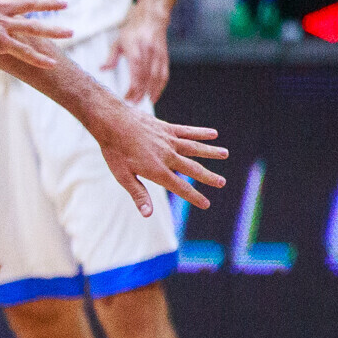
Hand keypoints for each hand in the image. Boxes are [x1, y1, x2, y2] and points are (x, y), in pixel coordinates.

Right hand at [0, 0, 70, 67]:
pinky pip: (23, 51)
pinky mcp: (0, 41)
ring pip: (33, 27)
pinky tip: (52, 63)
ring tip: (70, 32)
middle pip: (29, 3)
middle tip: (63, 3)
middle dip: (47, 3)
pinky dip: (38, 58)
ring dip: (53, 29)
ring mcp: (1, 25)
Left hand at [86, 94, 229, 214]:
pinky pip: (187, 131)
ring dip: (211, 152)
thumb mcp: (123, 177)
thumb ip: (138, 194)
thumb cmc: (115, 151)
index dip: (194, 197)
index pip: (180, 187)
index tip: (206, 204)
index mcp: (158, 171)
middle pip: (193, 168)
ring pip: (195, 148)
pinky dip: (201, 133)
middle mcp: (168, 156)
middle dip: (208, 177)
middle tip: (222, 183)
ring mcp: (169, 140)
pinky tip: (213, 134)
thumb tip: (148, 214)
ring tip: (225, 154)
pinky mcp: (167, 128)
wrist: (112, 122)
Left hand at [107, 17, 169, 106]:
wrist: (152, 19)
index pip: (136, 69)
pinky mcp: (165, 57)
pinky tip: (154, 96)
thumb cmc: (132, 31)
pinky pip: (164, 74)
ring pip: (156, 77)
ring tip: (143, 102)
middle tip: (132, 103)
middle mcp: (148, 51)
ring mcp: (158, 54)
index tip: (126, 97)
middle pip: (146, 75)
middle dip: (140, 91)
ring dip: (150, 91)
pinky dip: (160, 87)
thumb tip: (102, 69)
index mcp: (135, 47)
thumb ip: (111, 57)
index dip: (133, 85)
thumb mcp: (118, 41)